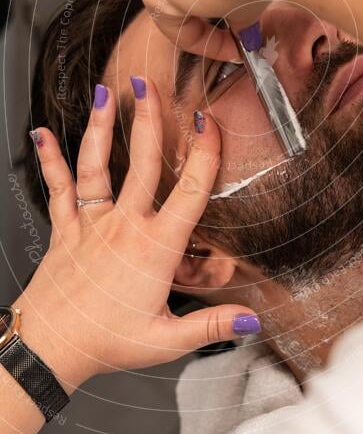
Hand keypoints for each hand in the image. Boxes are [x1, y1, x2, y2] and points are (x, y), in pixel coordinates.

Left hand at [17, 79, 259, 390]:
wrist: (48, 348)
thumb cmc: (105, 343)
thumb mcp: (165, 340)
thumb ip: (210, 325)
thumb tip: (250, 318)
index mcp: (155, 248)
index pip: (188, 192)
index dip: (204, 153)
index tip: (209, 123)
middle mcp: (123, 226)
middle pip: (143, 163)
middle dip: (150, 120)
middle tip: (152, 85)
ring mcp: (91, 223)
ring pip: (98, 165)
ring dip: (102, 127)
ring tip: (106, 93)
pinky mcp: (66, 229)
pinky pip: (57, 188)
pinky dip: (49, 159)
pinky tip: (40, 134)